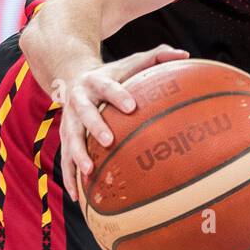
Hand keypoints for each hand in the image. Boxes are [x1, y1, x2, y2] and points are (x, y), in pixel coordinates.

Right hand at [57, 44, 189, 202]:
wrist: (73, 76)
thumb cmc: (113, 73)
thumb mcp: (131, 61)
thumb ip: (157, 56)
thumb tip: (185, 54)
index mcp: (96, 81)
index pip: (107, 86)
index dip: (118, 96)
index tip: (132, 107)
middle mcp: (79, 100)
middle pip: (84, 113)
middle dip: (95, 127)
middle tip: (109, 141)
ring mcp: (68, 119)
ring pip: (70, 138)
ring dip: (77, 155)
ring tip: (89, 172)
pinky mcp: (64, 136)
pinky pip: (64, 158)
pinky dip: (69, 175)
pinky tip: (76, 195)